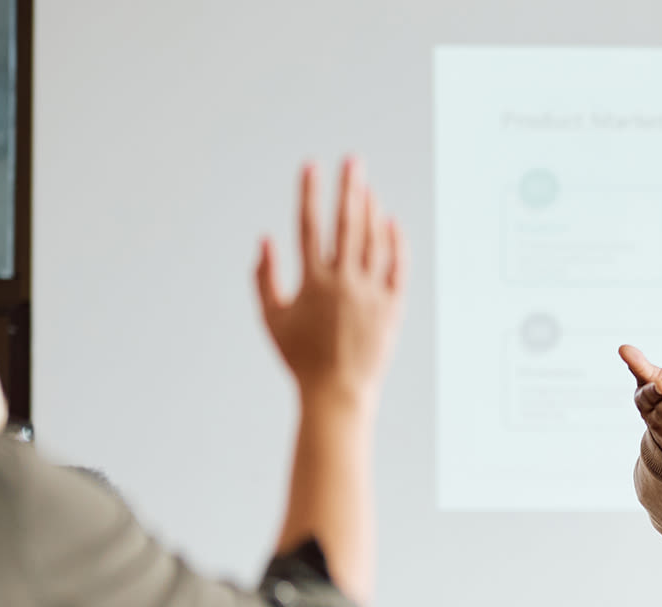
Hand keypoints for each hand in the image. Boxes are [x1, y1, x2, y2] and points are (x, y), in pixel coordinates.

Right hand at [255, 157, 405, 405]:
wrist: (337, 391)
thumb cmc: (300, 357)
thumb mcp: (271, 318)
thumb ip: (264, 277)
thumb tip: (264, 239)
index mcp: (312, 282)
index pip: (309, 226)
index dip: (309, 193)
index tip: (310, 166)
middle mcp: (343, 282)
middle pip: (347, 224)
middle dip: (349, 188)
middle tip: (352, 161)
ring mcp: (371, 292)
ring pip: (373, 241)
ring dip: (370, 210)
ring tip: (367, 186)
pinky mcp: (392, 306)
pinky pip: (397, 266)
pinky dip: (395, 242)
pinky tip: (391, 222)